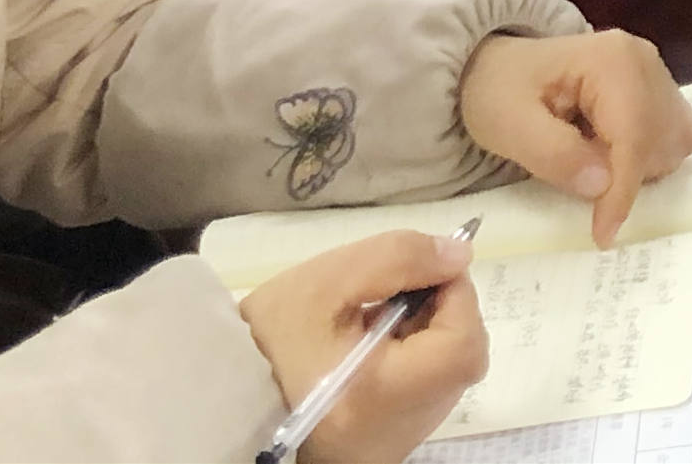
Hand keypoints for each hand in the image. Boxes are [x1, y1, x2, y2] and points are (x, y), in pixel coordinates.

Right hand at [241, 232, 486, 463]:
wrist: (227, 401)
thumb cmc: (269, 344)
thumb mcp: (325, 282)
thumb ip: (398, 257)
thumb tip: (459, 254)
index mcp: (392, 392)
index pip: (464, 335)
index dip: (451, 290)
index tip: (416, 267)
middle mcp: (410, 425)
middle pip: (460, 351)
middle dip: (437, 308)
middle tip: (386, 293)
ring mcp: (403, 437)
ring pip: (444, 366)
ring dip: (421, 330)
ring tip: (367, 321)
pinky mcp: (391, 438)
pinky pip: (422, 384)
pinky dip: (407, 355)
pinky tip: (364, 347)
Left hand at [457, 31, 691, 245]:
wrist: (497, 67)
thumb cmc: (496, 92)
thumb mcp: (506, 125)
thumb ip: (553, 154)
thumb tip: (602, 185)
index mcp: (611, 61)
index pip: (634, 135)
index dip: (622, 190)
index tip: (602, 234)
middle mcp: (645, 61)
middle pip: (660, 140)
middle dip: (627, 177)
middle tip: (578, 180)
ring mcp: (656, 72)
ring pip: (674, 142)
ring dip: (639, 168)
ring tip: (589, 159)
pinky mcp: (658, 89)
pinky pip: (674, 136)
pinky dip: (648, 157)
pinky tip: (610, 152)